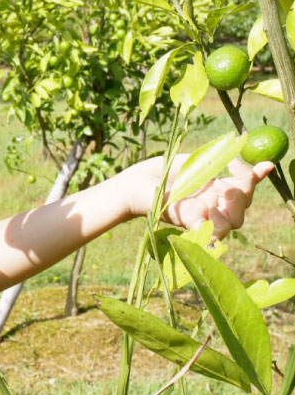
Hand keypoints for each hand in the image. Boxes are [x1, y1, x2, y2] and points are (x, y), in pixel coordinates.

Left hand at [123, 155, 273, 239]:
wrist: (134, 184)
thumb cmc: (162, 172)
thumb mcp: (195, 163)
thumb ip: (222, 162)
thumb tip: (261, 165)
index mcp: (217, 188)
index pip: (247, 188)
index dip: (254, 178)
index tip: (244, 165)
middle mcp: (213, 205)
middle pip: (243, 209)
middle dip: (241, 198)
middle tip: (223, 188)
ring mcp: (201, 217)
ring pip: (232, 223)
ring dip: (228, 213)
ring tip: (210, 206)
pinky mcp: (187, 225)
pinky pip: (208, 231)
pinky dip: (212, 226)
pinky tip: (207, 214)